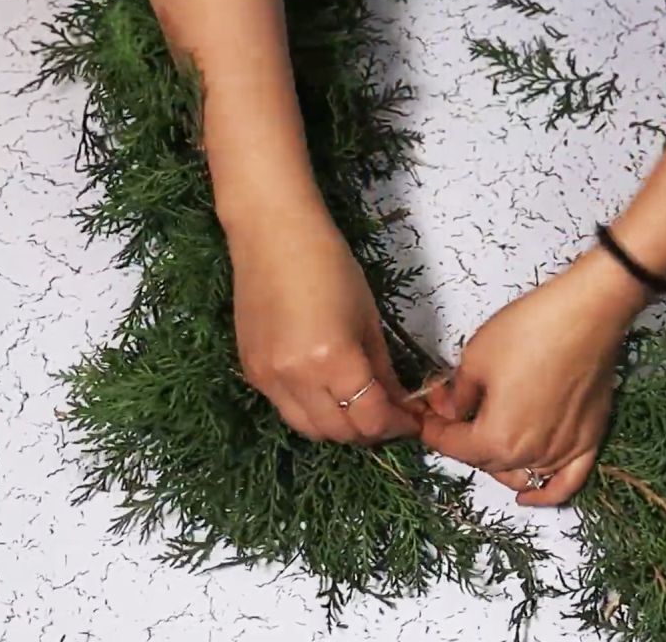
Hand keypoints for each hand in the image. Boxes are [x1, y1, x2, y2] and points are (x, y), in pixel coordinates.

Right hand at [227, 205, 419, 443]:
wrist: (271, 233)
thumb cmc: (329, 263)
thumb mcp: (369, 318)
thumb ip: (384, 369)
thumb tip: (402, 403)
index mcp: (332, 361)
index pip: (370, 419)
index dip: (398, 425)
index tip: (414, 420)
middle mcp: (296, 378)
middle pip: (340, 433)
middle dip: (372, 431)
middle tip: (392, 415)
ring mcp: (267, 378)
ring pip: (310, 430)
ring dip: (340, 427)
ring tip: (362, 408)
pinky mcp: (251, 371)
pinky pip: (286, 409)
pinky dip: (312, 412)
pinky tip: (328, 392)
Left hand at [420, 250, 646, 504]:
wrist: (587, 314)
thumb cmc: (531, 331)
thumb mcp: (475, 358)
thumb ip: (458, 395)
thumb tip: (450, 410)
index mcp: (496, 438)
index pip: (452, 445)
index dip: (433, 428)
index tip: (425, 413)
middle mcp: (528, 455)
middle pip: (484, 461)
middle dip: (463, 438)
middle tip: (452, 410)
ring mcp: (562, 452)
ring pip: (519, 475)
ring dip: (497, 463)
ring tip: (487, 438)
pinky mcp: (589, 442)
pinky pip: (566, 483)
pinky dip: (546, 494)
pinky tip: (528, 495)